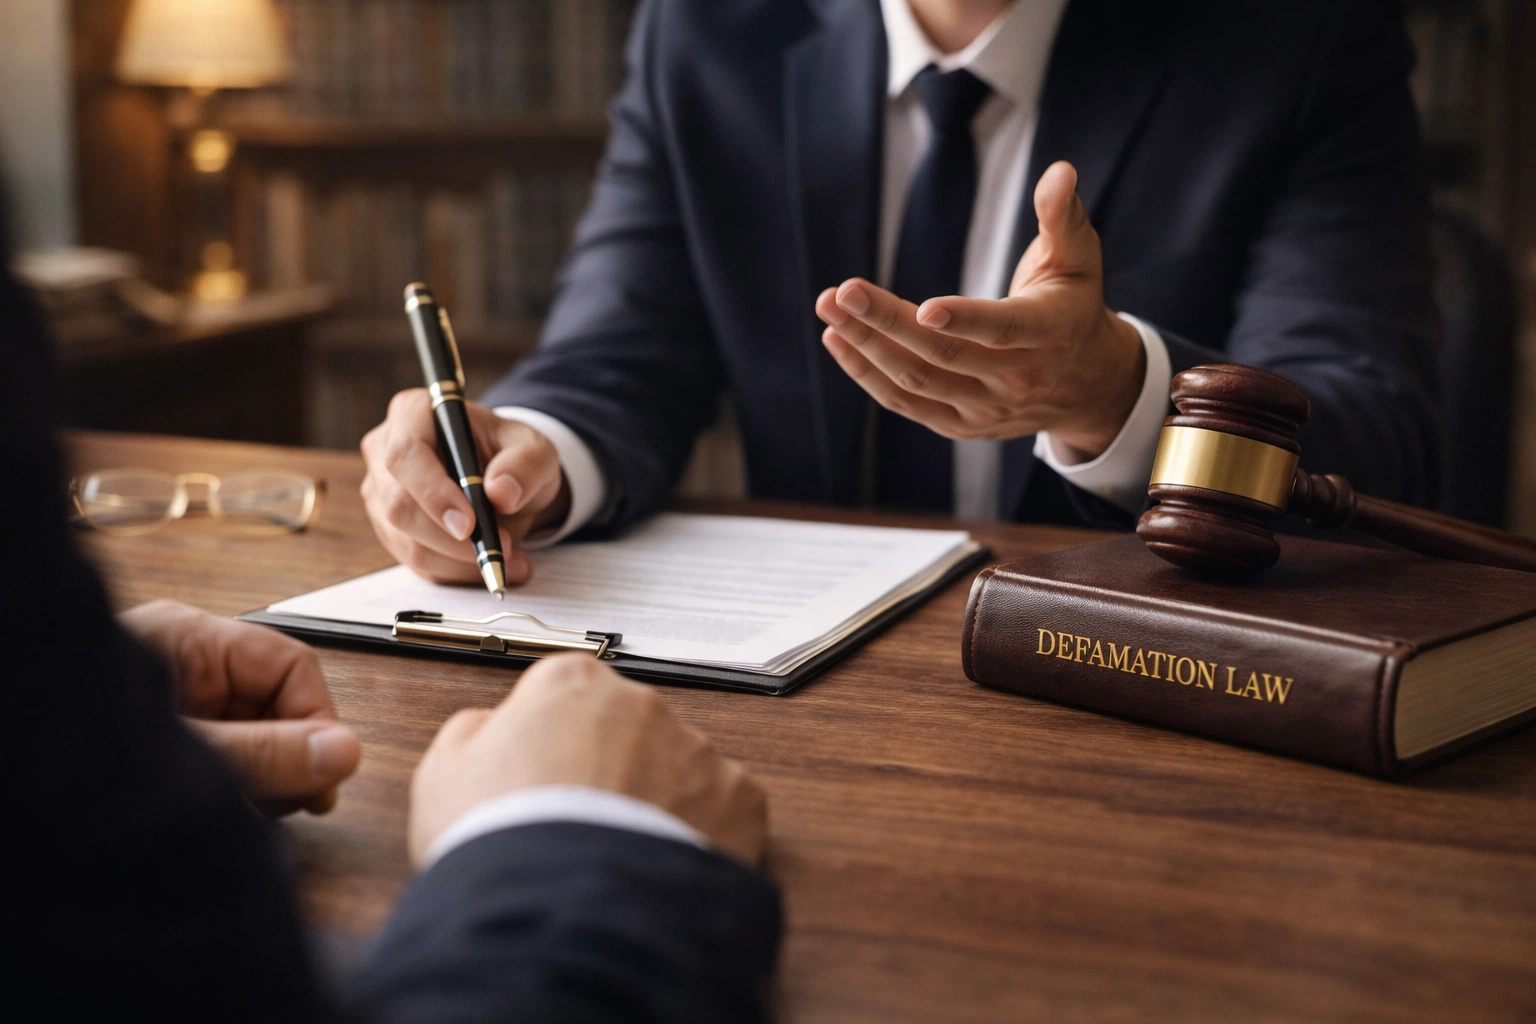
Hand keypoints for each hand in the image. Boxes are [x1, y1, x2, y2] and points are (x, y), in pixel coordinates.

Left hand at [120, 600, 360, 814]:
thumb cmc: (64, 755)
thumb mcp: (184, 755)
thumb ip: (262, 753)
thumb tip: (342, 751)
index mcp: (189, 641)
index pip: (290, 666)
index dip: (317, 720)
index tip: (324, 774)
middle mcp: (188, 668)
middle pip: (278, 704)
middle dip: (290, 759)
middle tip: (289, 804)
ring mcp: (179, 707)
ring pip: (257, 739)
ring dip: (266, 782)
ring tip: (247, 814)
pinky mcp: (170, 746)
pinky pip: (229, 762)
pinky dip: (238, 792)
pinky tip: (229, 815)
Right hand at [361, 392, 571, 585]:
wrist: (506, 480)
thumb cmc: (512, 455)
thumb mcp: (535, 450)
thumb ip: (525, 465)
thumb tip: (501, 493)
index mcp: (413, 413)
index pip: (406, 453)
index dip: (433, 492)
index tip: (469, 524)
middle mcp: (385, 451)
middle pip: (399, 505)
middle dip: (451, 538)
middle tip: (503, 547)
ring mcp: (382, 493)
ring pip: (407, 541)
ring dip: (460, 561)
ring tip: (511, 560)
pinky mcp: (391, 530)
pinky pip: (416, 562)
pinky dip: (457, 572)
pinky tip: (494, 565)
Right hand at [410, 654, 767, 866]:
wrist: (565, 911)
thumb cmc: (503, 841)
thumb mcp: (444, 774)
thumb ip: (473, 733)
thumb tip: (492, 727)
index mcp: (571, 683)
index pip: (568, 690)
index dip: (553, 738)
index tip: (546, 774)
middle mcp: (642, 705)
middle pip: (628, 727)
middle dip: (612, 767)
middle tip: (582, 823)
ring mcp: (696, 750)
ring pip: (678, 769)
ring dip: (658, 801)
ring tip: (619, 855)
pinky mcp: (740, 799)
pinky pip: (724, 810)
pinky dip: (703, 835)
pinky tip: (660, 867)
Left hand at [816, 160, 1145, 458]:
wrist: (1087, 386)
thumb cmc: (1073, 306)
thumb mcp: (1078, 259)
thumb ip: (1063, 215)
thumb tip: (1060, 171)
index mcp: (1050, 333)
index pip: (1004, 329)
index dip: (965, 320)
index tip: (923, 308)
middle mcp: (1017, 379)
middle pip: (943, 355)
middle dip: (887, 323)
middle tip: (842, 292)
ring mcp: (986, 408)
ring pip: (917, 381)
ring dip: (867, 347)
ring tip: (828, 310)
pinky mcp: (960, 425)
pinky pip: (905, 402)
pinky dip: (867, 374)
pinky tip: (838, 341)